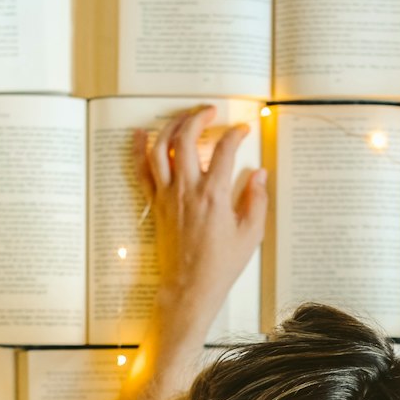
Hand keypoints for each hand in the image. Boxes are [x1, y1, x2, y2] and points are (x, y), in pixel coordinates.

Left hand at [132, 104, 267, 325]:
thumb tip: (259, 175)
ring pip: (161, 148)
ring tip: (183, 117)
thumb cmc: (220, 265)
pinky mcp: (155, 204)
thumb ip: (256, 200)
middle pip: (187, 138)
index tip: (242, 131)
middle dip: (199, 117)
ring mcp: (168, 195)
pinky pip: (142, 170)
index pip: (225, 150)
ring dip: (171, 126)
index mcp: (214, 196)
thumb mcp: (250, 234)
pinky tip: (143, 135)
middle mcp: (188, 190)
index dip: (235, 135)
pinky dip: (140, 149)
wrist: (190, 287)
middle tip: (210, 112)